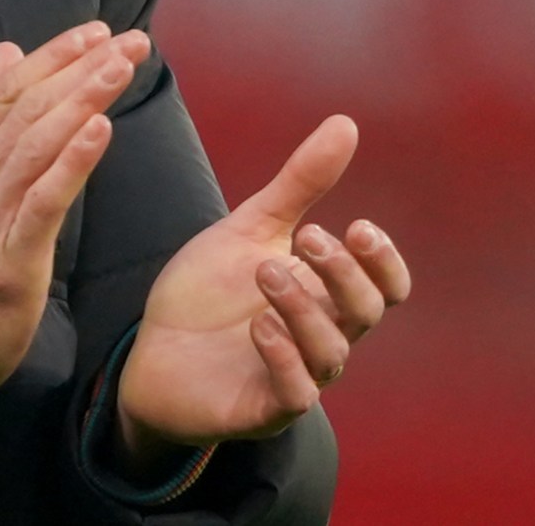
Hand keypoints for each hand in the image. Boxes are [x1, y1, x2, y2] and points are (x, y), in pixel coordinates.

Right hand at [0, 21, 150, 397]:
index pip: (7, 94)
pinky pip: (40, 203)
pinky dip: (70, 164)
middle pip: (28, 112)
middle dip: (81, 71)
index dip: (52, 58)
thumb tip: (5, 53)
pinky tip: (99, 132)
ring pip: (35, 148)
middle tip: (129, 41)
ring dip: (81, 102)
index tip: (97, 31)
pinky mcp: (8, 259)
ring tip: (119, 69)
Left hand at [115, 115, 412, 454]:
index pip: (386, 287)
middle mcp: (322, 337)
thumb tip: (345, 123)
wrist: (148, 351)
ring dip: (305, 308)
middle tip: (307, 236)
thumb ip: (300, 183)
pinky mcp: (261, 410)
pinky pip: (294, 395)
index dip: (383, 261)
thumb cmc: (208, 293)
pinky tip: (258, 325)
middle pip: (366, 312)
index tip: (357, 226)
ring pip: (331, 352)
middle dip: (344, 273)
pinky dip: (284, 359)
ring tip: (266, 272)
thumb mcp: (252, 228)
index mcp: (327, 295)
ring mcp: (295, 376)